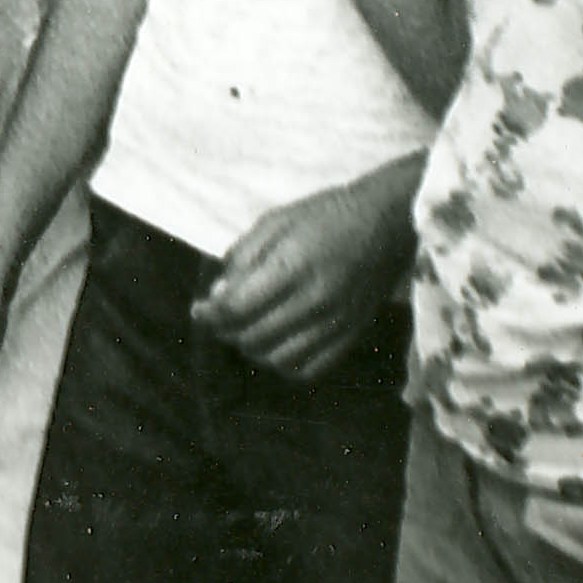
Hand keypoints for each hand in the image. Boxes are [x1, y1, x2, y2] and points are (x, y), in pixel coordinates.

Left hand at [191, 167, 413, 379]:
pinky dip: (285, 363)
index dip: (210, 314)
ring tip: (244, 330)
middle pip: (255, 336)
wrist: (385, 222)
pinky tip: (275, 345)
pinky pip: (310, 368)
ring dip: (253, 349)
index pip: (238, 307)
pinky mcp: (352, 335)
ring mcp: (336, 322)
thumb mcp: (276, 220)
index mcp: (293, 264)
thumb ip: (243, 257)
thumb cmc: (325, 215)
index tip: (197, 311)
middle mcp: (315, 299)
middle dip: (226, 331)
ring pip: (279, 358)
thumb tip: (218, 295)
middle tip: (218, 319)